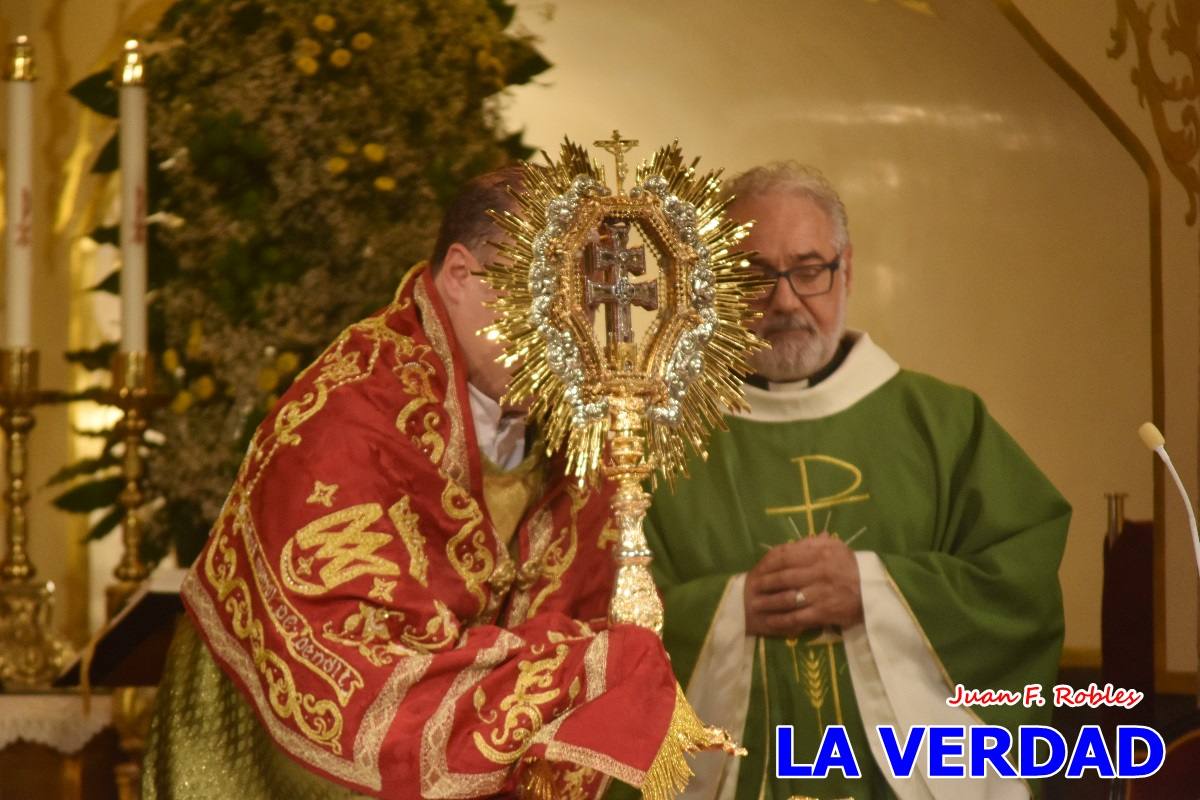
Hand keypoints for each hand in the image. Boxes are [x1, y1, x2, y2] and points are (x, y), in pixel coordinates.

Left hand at [743, 533, 863, 635]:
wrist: (875, 591)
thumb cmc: (853, 567)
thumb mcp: (837, 548)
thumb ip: (815, 542)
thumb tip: (793, 541)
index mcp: (820, 554)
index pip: (786, 556)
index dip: (769, 563)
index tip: (759, 568)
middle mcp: (818, 572)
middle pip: (784, 577)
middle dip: (765, 583)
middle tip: (753, 587)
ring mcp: (820, 593)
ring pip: (788, 598)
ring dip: (769, 602)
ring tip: (756, 605)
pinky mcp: (824, 612)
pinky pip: (798, 617)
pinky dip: (782, 620)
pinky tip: (771, 621)